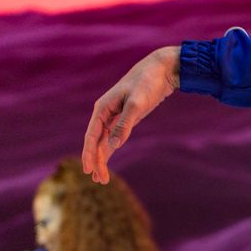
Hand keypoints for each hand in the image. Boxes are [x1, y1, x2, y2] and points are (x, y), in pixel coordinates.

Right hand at [82, 46, 180, 183]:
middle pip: (95, 141)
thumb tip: (114, 145)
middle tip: (100, 181)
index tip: (89, 170)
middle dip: (96, 161)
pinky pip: (113, 136)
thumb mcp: (137, 103)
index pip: (91, 136)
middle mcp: (104, 113)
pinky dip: (110, 148)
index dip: (89, 154)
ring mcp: (114, 116)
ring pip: (103, 141)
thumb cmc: (148, 83)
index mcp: (102, 108)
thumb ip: (125, 123)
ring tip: (102, 178)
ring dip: (102, 158)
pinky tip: (107, 160)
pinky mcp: (125, 117)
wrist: (161, 69)